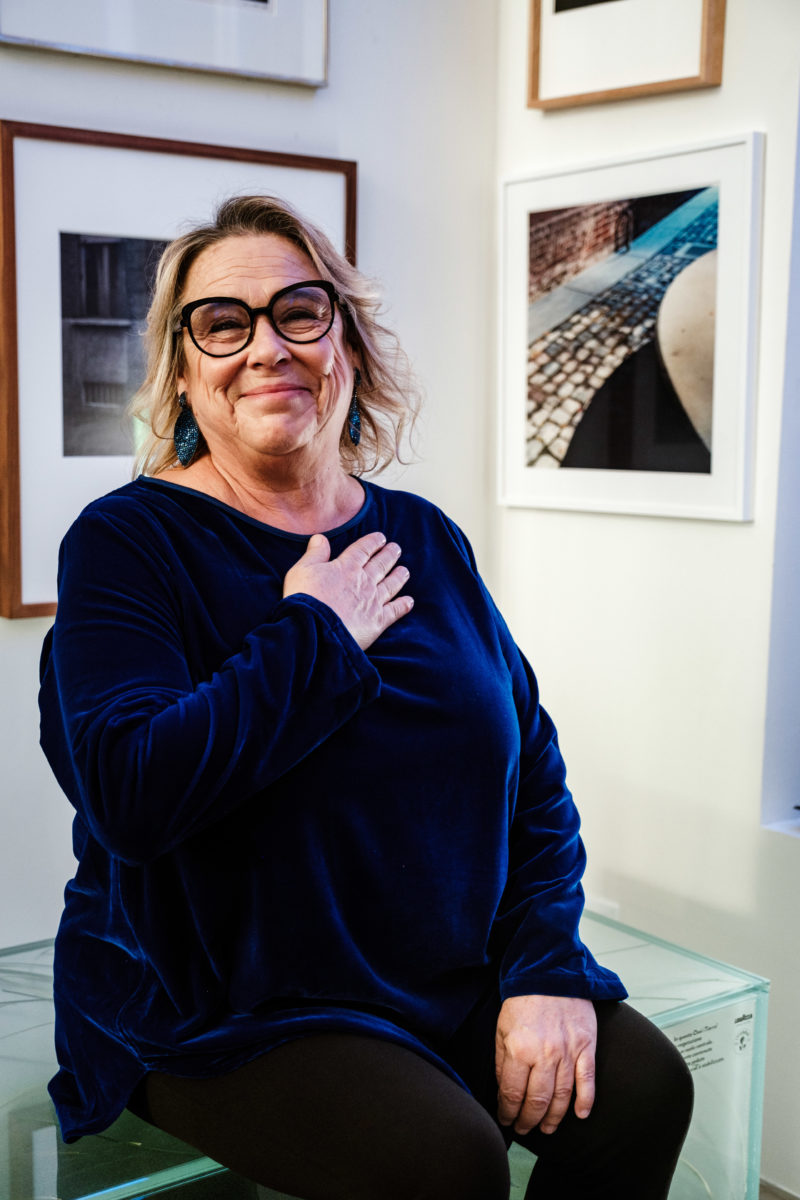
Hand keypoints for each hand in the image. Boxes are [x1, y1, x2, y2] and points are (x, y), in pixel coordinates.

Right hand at [283, 531, 413, 650]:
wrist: (313, 629)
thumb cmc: (303, 599)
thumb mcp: (301, 571)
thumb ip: (314, 554)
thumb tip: (320, 538)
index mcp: (346, 567)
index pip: (363, 549)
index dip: (373, 542)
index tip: (381, 538)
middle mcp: (364, 581)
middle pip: (381, 564)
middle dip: (389, 555)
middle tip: (396, 548)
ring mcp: (373, 601)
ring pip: (391, 585)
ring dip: (399, 576)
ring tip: (405, 571)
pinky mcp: (377, 621)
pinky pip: (395, 611)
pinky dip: (403, 605)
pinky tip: (409, 601)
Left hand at [495, 995, 596, 1135]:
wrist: (549, 972)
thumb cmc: (522, 1000)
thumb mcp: (501, 1029)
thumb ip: (501, 1061)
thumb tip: (504, 1091)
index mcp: (519, 1049)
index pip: (512, 1094)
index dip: (508, 1112)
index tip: (506, 1119)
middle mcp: (545, 1055)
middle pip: (537, 1101)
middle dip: (529, 1120)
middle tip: (524, 1129)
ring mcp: (568, 1052)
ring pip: (562, 1096)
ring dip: (554, 1117)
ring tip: (546, 1128)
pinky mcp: (586, 1046)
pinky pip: (587, 1080)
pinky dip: (585, 1101)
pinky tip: (580, 1115)